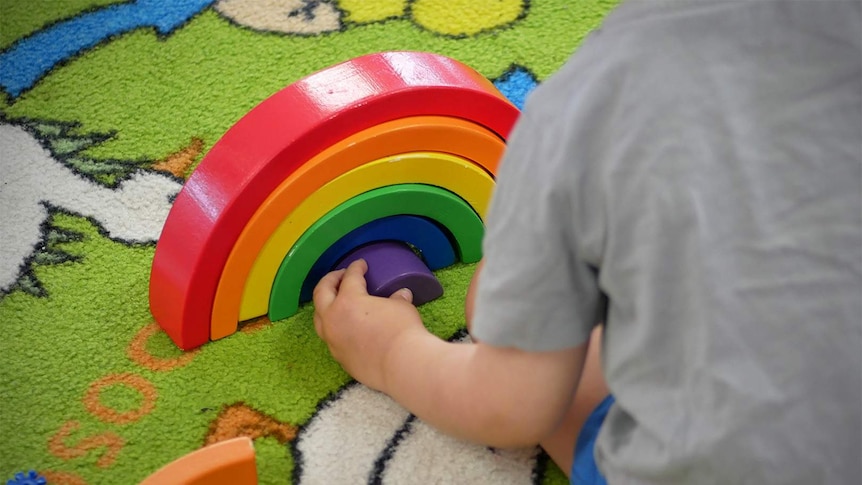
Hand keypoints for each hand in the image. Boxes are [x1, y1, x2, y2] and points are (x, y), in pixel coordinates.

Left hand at [313, 258, 426, 391]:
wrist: (401, 365)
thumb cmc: (402, 331)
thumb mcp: (402, 308)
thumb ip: (397, 299)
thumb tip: (402, 294)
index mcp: (348, 300)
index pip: (349, 278)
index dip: (355, 268)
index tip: (361, 264)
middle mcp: (333, 319)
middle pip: (322, 293)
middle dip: (330, 280)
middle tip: (340, 276)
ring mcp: (333, 340)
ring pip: (319, 318)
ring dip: (325, 306)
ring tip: (335, 301)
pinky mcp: (339, 358)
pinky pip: (331, 338)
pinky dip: (335, 327)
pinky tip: (345, 328)